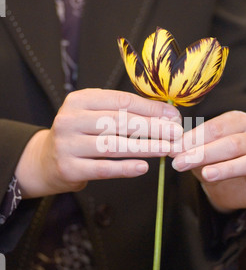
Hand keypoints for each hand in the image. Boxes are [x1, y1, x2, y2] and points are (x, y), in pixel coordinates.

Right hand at [16, 89, 181, 197]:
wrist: (45, 161)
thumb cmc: (79, 136)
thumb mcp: (93, 115)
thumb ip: (120, 112)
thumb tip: (163, 114)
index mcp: (79, 100)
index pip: (121, 101)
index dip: (150, 108)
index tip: (173, 116)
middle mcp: (70, 119)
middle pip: (119, 122)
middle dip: (152, 127)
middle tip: (176, 133)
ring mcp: (67, 144)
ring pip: (113, 144)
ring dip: (144, 147)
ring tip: (166, 149)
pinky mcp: (68, 168)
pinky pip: (103, 168)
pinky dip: (125, 168)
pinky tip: (143, 167)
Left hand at [170, 111, 245, 212]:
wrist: (228, 186)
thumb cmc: (213, 161)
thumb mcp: (197, 151)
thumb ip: (187, 146)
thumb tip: (169, 145)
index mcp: (238, 121)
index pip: (216, 127)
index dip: (193, 139)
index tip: (173, 150)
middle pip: (232, 143)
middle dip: (203, 154)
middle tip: (179, 164)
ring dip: (228, 168)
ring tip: (206, 175)